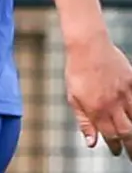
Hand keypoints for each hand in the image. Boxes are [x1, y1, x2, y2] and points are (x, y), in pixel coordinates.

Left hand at [66, 34, 131, 158]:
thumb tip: (91, 143)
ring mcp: (126, 93)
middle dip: (131, 147)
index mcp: (97, 109)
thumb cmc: (77, 71)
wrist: (88, 46)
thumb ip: (83, 121)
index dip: (114, 146)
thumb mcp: (73, 97)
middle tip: (131, 154)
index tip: (115, 151)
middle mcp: (113, 104)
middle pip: (127, 132)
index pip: (110, 136)